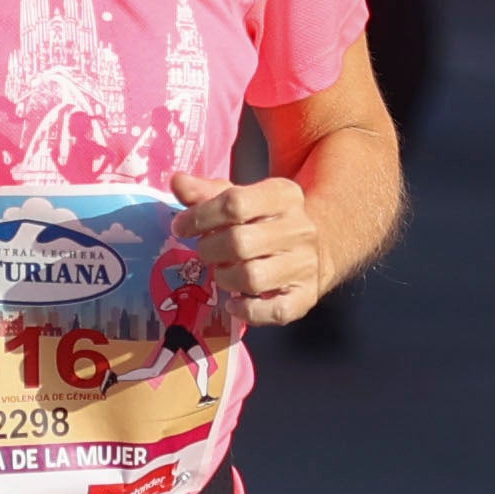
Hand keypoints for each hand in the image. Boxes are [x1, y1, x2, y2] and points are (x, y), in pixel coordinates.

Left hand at [164, 166, 327, 331]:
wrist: (317, 248)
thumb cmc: (266, 222)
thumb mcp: (241, 199)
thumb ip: (206, 192)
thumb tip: (178, 182)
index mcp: (283, 196)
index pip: (235, 203)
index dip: (199, 217)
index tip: (180, 227)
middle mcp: (300, 229)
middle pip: (240, 242)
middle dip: (209, 250)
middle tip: (205, 251)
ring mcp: (305, 264)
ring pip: (252, 278)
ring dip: (225, 278)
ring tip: (222, 272)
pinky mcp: (306, 297)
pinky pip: (273, 311)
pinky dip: (247, 311)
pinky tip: (235, 302)